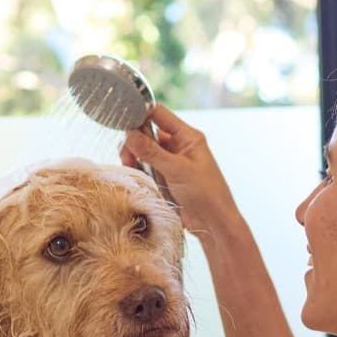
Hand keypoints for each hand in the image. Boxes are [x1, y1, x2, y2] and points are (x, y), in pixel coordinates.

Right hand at [121, 104, 243, 236]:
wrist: (212, 223)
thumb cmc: (206, 193)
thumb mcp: (177, 169)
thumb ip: (152, 152)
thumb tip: (130, 134)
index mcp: (187, 137)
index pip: (159, 114)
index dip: (142, 113)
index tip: (124, 119)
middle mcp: (177, 146)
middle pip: (147, 132)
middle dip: (134, 140)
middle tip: (127, 153)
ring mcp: (169, 162)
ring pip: (143, 150)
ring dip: (133, 155)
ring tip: (129, 164)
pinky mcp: (163, 177)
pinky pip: (144, 166)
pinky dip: (137, 168)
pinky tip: (134, 172)